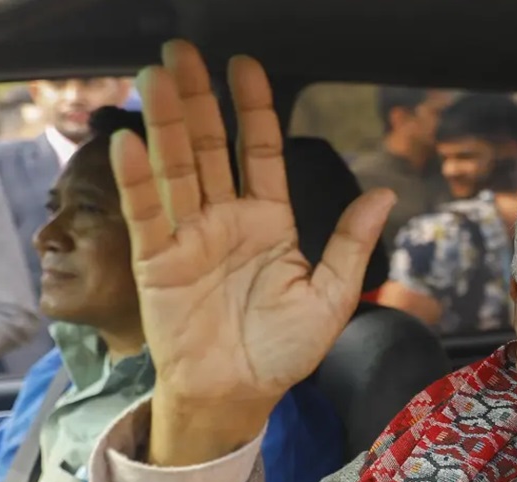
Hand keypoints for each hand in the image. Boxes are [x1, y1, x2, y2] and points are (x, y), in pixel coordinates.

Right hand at [115, 41, 394, 463]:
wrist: (242, 394)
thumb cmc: (285, 350)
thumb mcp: (331, 295)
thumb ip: (350, 241)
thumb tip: (384, 193)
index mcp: (269, 222)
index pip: (262, 152)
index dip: (255, 109)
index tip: (246, 66)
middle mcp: (226, 219)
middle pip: (210, 148)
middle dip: (199, 99)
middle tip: (182, 52)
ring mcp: (189, 237)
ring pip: (176, 169)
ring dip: (166, 123)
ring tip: (156, 75)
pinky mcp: (159, 262)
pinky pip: (148, 214)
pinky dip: (138, 180)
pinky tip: (132, 142)